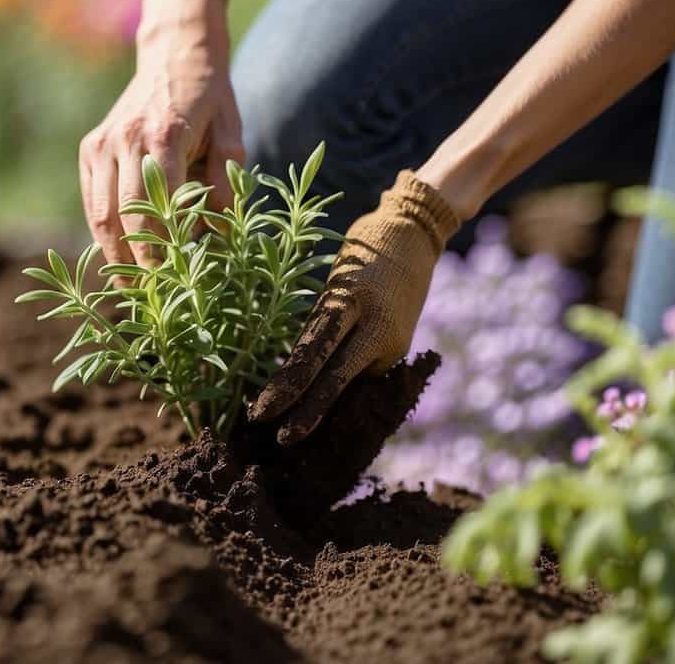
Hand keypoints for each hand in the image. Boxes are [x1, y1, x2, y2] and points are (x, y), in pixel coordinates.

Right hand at [79, 21, 244, 271]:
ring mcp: (102, 142)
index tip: (170, 287)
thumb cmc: (211, 97)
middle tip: (148, 301)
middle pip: (122, 219)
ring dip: (112, 256)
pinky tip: (116, 257)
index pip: (155, 210)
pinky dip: (101, 231)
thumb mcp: (232, 135)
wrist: (174, 52)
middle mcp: (125, 138)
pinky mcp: (90, 146)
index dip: (159, 254)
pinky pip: (91, 199)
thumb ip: (226, 184)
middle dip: (134, 264)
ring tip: (129, 289)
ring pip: (100, 213)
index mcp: (163, 135)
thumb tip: (219, 238)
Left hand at [248, 170, 460, 444]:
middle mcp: (375, 327)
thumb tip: (296, 370)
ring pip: (351, 383)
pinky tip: (323, 407)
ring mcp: (392, 343)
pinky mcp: (399, 351)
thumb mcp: (334, 282)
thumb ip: (321, 322)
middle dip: (307, 412)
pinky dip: (343, 390)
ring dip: (323, 405)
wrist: (414, 235)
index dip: (286, 385)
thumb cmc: (360, 252)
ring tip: (295, 430)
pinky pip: (364, 375)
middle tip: (281, 440)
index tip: (261, 413)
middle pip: (335, 378)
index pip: (311, 352)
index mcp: (350, 301)